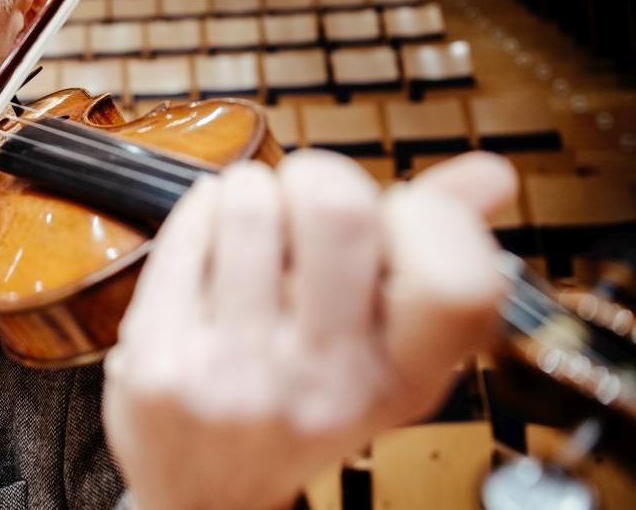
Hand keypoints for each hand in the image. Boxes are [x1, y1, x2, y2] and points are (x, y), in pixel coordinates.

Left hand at [103, 150, 516, 509]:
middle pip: (337, 208)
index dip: (430, 219)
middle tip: (304, 202)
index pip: (457, 282)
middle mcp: (324, 386)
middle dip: (317, 178)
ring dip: (250, 190)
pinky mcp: (160, 362)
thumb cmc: (298, 403)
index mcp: (402, 382)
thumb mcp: (377, 352)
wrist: (205, 492)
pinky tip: (209, 243)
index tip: (395, 219)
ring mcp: (237, 376)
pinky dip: (202, 212)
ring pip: (250, 203)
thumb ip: (429, 257)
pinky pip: (187, 229)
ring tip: (251, 225)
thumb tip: (492, 175)